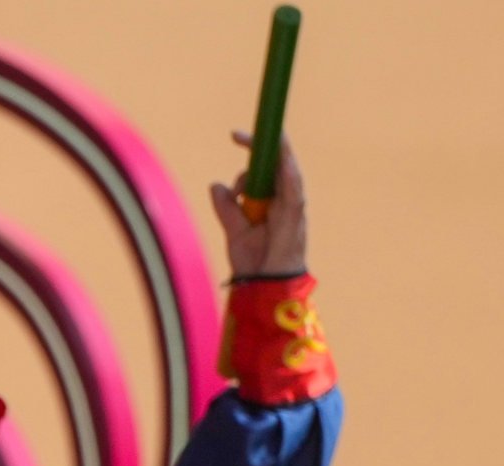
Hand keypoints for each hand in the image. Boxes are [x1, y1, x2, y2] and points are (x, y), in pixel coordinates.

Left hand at [218, 131, 307, 277]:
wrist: (265, 285)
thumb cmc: (254, 260)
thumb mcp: (234, 230)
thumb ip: (227, 208)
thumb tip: (215, 184)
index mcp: (271, 198)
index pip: (266, 165)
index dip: (255, 148)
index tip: (235, 135)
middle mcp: (284, 197)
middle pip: (277, 162)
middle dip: (261, 144)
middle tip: (236, 135)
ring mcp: (292, 204)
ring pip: (287, 169)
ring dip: (273, 152)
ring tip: (253, 140)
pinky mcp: (295, 215)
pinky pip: (294, 189)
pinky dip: (289, 174)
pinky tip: (282, 160)